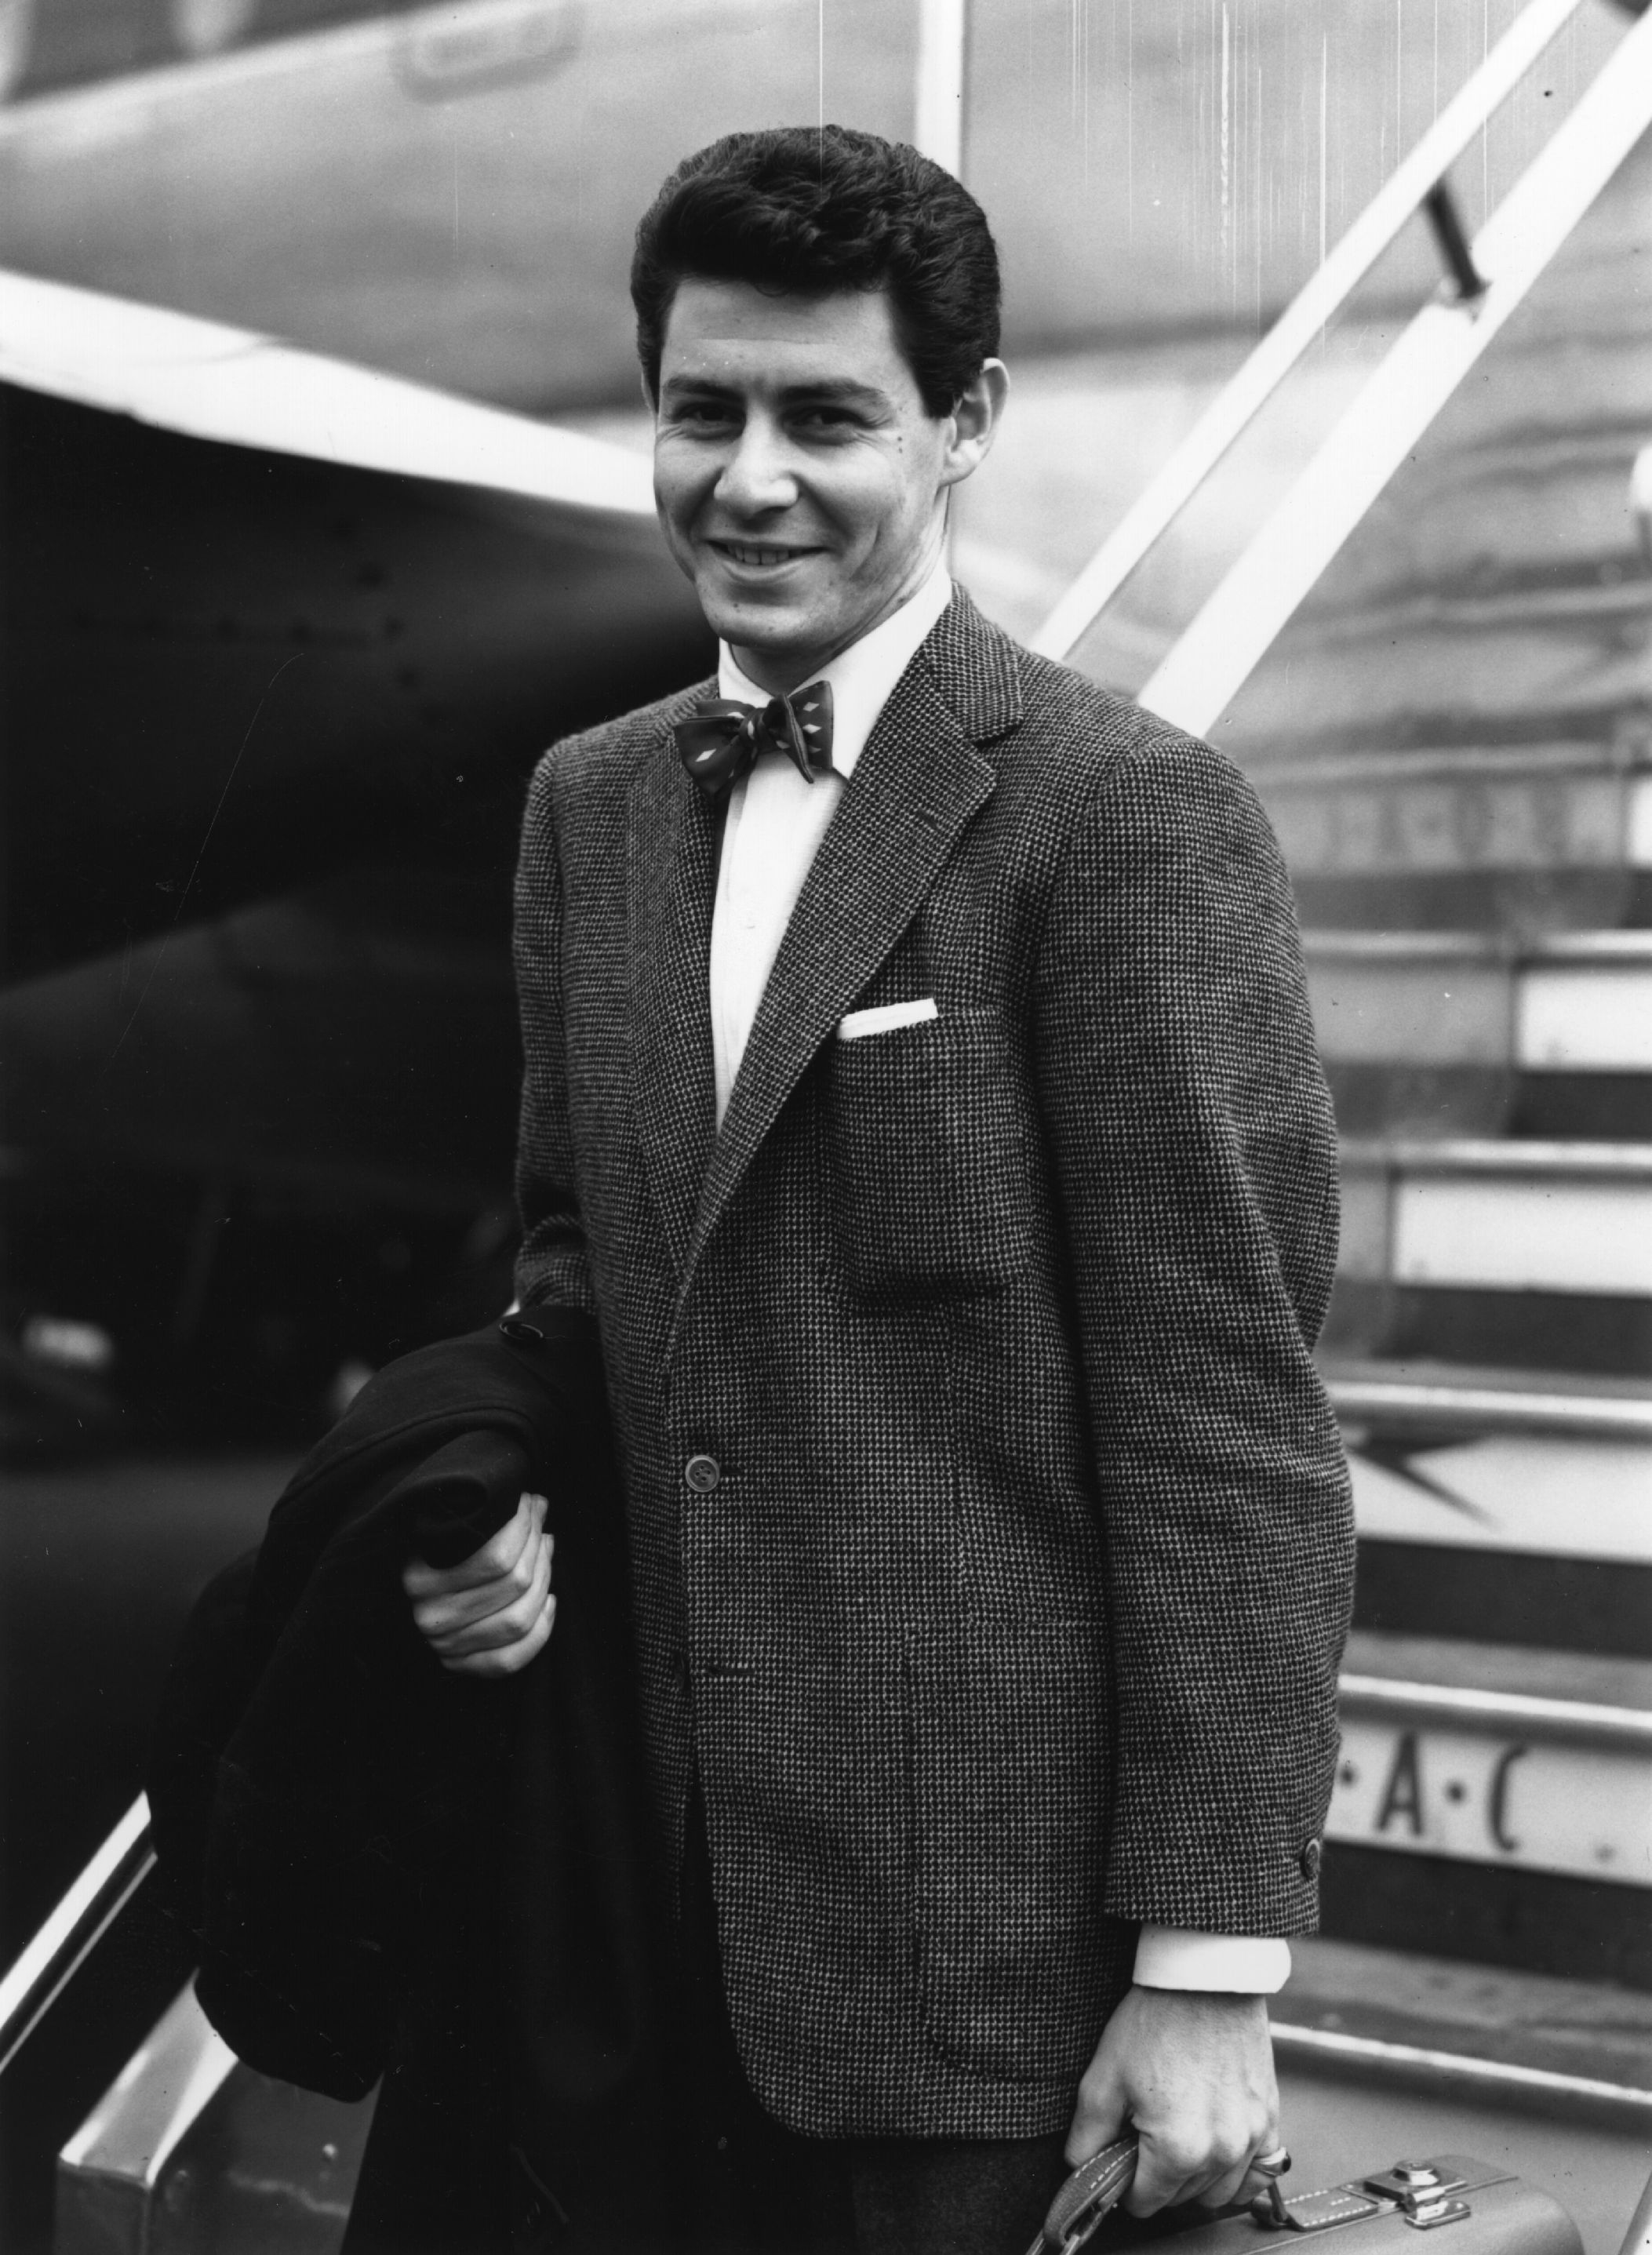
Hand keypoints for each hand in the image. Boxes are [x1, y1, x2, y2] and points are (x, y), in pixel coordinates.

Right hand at [401, 1490, 554, 1676]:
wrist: (415, 1595)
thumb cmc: (439, 1552)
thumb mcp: (449, 1530)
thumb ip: (487, 1518)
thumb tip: (537, 1504)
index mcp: (420, 1578)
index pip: (497, 1557)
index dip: (526, 1528)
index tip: (533, 1506)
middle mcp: (429, 1617)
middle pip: (514, 1584)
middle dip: (538, 1550)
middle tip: (542, 1531)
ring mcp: (444, 1646)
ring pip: (518, 1619)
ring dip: (543, 1582)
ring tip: (545, 1558)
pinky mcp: (460, 1666)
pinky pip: (509, 1660)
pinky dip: (540, 1631)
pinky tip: (549, 1601)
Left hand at [1066, 1986, 1278, 2213]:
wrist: (1202, 1979)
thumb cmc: (1152, 2023)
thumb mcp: (1103, 2078)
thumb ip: (1086, 2137)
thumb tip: (1079, 2170)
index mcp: (1177, 2150)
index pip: (1145, 2203)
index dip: (1125, 2183)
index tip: (1121, 2156)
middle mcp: (1222, 2153)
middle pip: (1181, 2199)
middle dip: (1158, 2178)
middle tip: (1144, 2137)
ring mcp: (1252, 2137)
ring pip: (1219, 2193)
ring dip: (1196, 2180)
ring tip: (1177, 2140)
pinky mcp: (1271, 2118)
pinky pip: (1260, 2173)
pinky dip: (1237, 2173)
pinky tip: (1217, 2150)